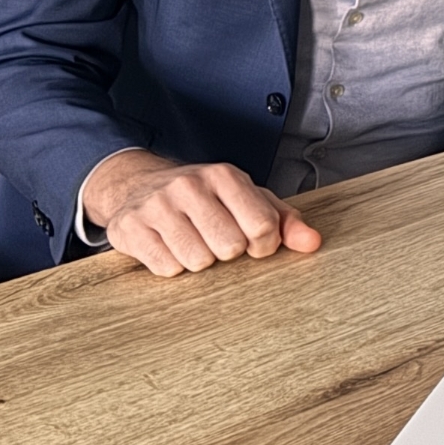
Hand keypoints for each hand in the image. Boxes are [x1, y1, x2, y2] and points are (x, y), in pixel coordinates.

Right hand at [82, 150, 319, 277]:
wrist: (136, 183)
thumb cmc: (203, 198)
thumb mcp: (247, 199)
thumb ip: (285, 220)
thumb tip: (312, 243)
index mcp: (225, 176)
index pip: (262, 226)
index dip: (263, 245)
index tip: (253, 243)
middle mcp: (189, 186)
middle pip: (230, 247)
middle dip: (227, 252)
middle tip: (215, 239)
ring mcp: (157, 206)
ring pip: (197, 261)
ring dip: (198, 261)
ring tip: (191, 240)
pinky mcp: (130, 228)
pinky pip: (166, 268)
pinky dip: (171, 265)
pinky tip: (167, 245)